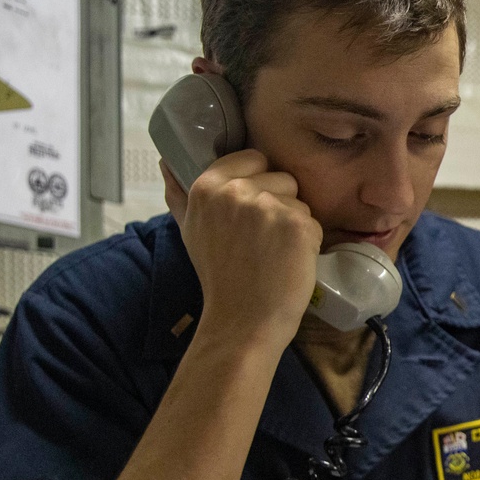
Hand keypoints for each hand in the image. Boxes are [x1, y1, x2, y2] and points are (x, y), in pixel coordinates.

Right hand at [161, 151, 321, 351]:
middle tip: (260, 242)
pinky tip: (288, 262)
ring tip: (273, 253)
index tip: (252, 212)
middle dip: (277, 206)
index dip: (259, 183)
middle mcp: (236, 191)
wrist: (242, 321)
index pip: (253, 158)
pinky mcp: (297, 224)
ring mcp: (268, 206)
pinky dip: (307, 244)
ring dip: (293, 225)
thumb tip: (166, 161)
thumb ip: (179, 194)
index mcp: (207, 186)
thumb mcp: (190, 230)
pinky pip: (313, 222)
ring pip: (299, 201)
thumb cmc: (219, 278)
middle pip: (281, 178)